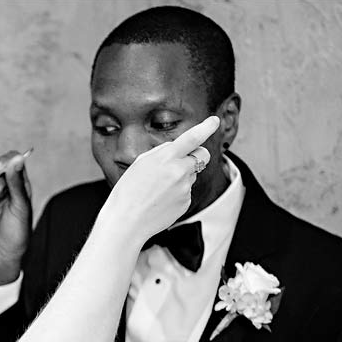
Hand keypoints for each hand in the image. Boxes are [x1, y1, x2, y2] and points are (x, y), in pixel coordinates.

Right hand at [105, 116, 218, 243]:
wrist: (127, 221)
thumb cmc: (128, 191)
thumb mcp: (140, 163)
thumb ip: (162, 153)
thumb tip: (177, 150)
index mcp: (166, 158)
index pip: (192, 138)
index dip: (206, 127)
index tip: (214, 121)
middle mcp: (180, 171)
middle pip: (203, 155)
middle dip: (198, 154)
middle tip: (186, 160)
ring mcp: (185, 188)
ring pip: (192, 175)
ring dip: (181, 177)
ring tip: (159, 188)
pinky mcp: (186, 202)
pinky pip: (186, 192)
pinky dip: (177, 193)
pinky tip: (160, 200)